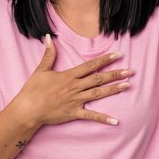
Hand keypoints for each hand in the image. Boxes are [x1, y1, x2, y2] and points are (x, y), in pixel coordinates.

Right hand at [11, 34, 132, 126]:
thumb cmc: (33, 90)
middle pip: (98, 79)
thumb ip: (48, 54)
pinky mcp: (73, 113)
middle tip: (130, 71)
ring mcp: (75, 101)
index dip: (105, 60)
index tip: (118, 55)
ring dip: (113, 90)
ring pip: (98, 94)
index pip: (90, 65)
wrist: (28, 109)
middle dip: (115, 74)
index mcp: (69, 76)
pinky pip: (91, 116)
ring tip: (127, 86)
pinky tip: (116, 121)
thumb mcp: (41, 70)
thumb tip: (47, 37)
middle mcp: (75, 87)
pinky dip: (103, 118)